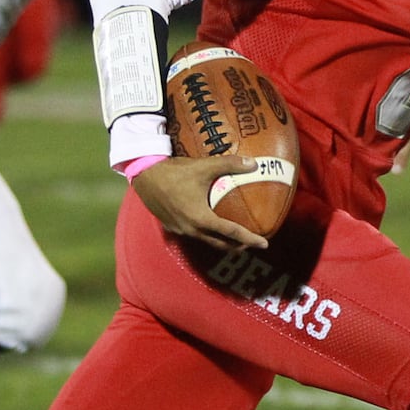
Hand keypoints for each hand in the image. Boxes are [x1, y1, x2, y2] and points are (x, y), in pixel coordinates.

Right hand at [131, 156, 268, 250]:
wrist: (144, 176)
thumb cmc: (175, 172)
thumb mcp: (205, 166)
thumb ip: (230, 164)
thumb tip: (254, 163)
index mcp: (201, 219)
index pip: (232, 233)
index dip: (250, 239)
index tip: (264, 243)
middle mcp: (191, 230)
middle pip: (220, 243)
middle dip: (238, 245)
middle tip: (253, 242)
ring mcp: (179, 230)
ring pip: (206, 241)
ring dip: (222, 242)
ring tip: (235, 237)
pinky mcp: (171, 226)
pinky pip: (193, 234)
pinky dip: (206, 234)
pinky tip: (209, 224)